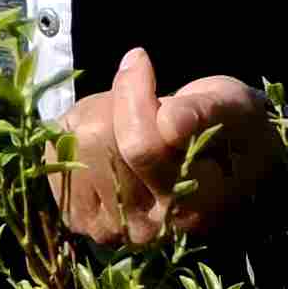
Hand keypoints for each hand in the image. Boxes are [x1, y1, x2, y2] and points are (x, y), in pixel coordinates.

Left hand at [48, 46, 276, 248]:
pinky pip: (54, 153)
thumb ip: (203, 111)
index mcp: (192, 204)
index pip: (141, 145)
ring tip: (129, 120)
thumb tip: (169, 121)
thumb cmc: (231, 129)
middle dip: (116, 102)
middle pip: (98, 140)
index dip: (133, 93)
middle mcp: (147, 228)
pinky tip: (106, 140)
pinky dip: (74, 133)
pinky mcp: (79, 218)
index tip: (140, 59)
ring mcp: (108, 228)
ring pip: (74, 142)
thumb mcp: (233, 107)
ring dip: (96, 115)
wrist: (220, 167)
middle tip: (144, 100)